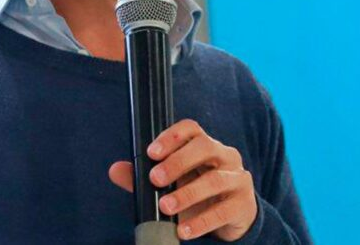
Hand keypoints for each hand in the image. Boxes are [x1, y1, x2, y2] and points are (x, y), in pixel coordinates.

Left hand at [108, 119, 257, 240]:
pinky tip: (184, 230)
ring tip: (166, 207)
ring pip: (216, 179)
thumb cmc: (199, 196)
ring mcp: (238, 178)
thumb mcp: (173, 185)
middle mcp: (225, 156)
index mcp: (206, 146)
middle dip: (178, 161)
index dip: (172, 136)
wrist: (231, 219)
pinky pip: (224, 210)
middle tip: (155, 179)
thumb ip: (145, 177)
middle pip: (205, 147)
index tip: (152, 152)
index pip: (192, 129)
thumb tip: (115, 169)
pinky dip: (202, 221)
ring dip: (188, 193)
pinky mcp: (244, 204)